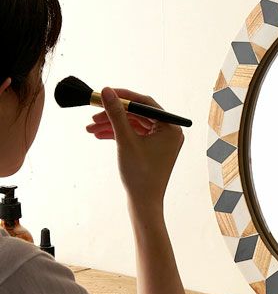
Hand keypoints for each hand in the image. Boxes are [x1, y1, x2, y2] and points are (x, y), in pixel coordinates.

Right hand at [86, 87, 183, 213]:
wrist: (143, 202)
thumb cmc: (140, 174)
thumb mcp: (125, 140)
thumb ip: (116, 114)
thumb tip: (107, 91)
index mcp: (171, 128)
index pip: (145, 103)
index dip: (123, 96)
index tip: (104, 93)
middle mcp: (169, 132)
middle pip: (137, 114)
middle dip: (113, 114)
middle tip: (92, 113)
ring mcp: (161, 141)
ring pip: (133, 125)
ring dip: (112, 125)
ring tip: (90, 128)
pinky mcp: (152, 149)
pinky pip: (134, 135)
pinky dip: (118, 134)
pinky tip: (99, 135)